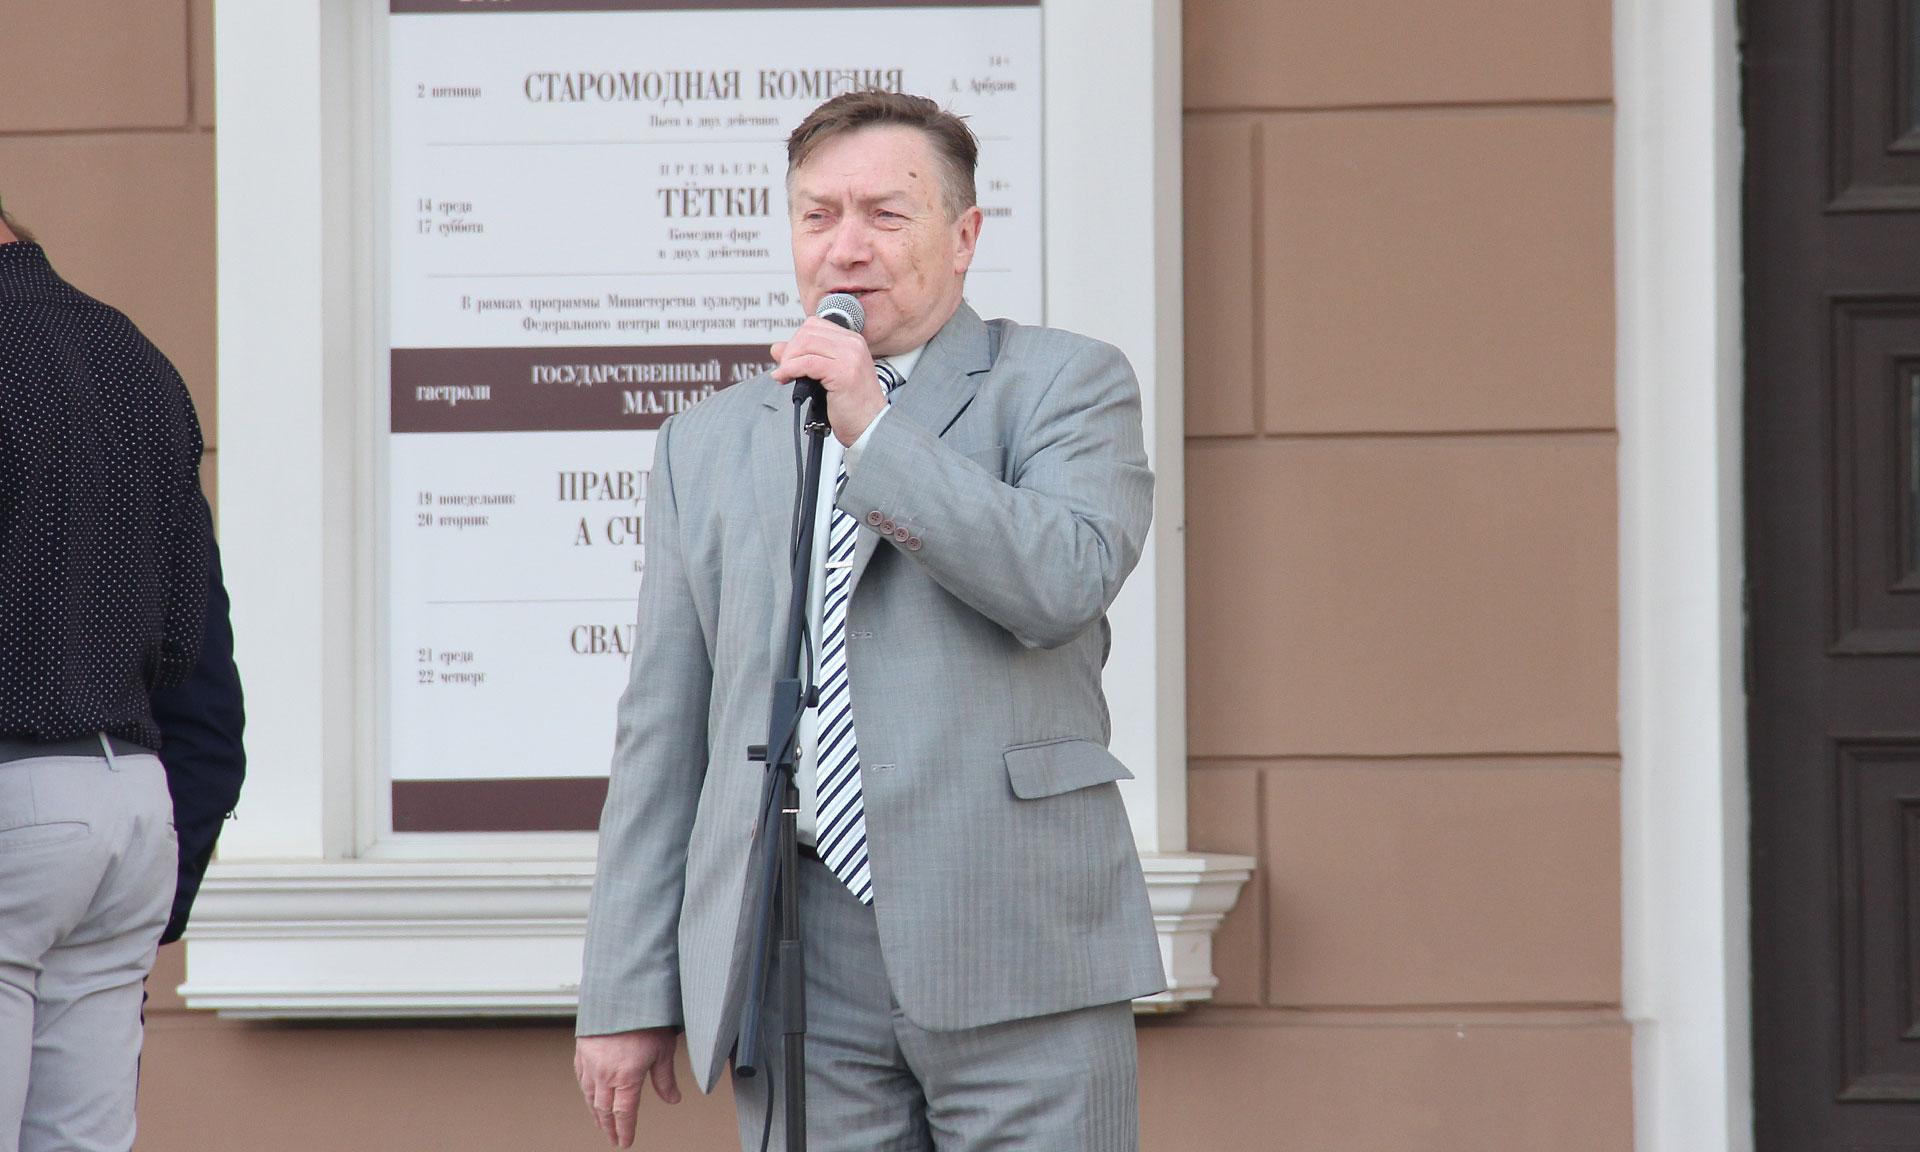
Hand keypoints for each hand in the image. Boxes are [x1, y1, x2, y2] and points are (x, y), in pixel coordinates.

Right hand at [575, 1027, 681, 1146]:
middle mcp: (605, 1074)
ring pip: (590, 1096)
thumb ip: (665, 1079)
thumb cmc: (645, 1018)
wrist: (622, 993)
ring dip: (596, 1113)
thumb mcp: (664, 1050)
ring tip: (601, 1122)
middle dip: (610, 1127)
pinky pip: (582, 1079)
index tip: (626, 1142)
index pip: (624, 1113)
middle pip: (604, 1110)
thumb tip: (673, 1099)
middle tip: (613, 1138)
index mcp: (626, 1077)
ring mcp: (591, 1063)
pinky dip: (587, 1092)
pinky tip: (590, 1095)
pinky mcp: (582, 1051)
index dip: (625, 1130)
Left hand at [770, 316, 887, 445]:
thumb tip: (776, 348)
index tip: (790, 360)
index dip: (796, 341)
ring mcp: (850, 357)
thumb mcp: (825, 376)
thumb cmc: (852, 406)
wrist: (870, 426)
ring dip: (788, 360)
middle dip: (790, 350)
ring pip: (805, 343)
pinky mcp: (843, 372)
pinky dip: (790, 369)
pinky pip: (806, 363)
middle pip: (808, 332)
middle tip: (785, 370)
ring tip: (785, 376)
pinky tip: (785, 378)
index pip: (814, 326)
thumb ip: (803, 358)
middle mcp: (853, 344)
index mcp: (852, 341)